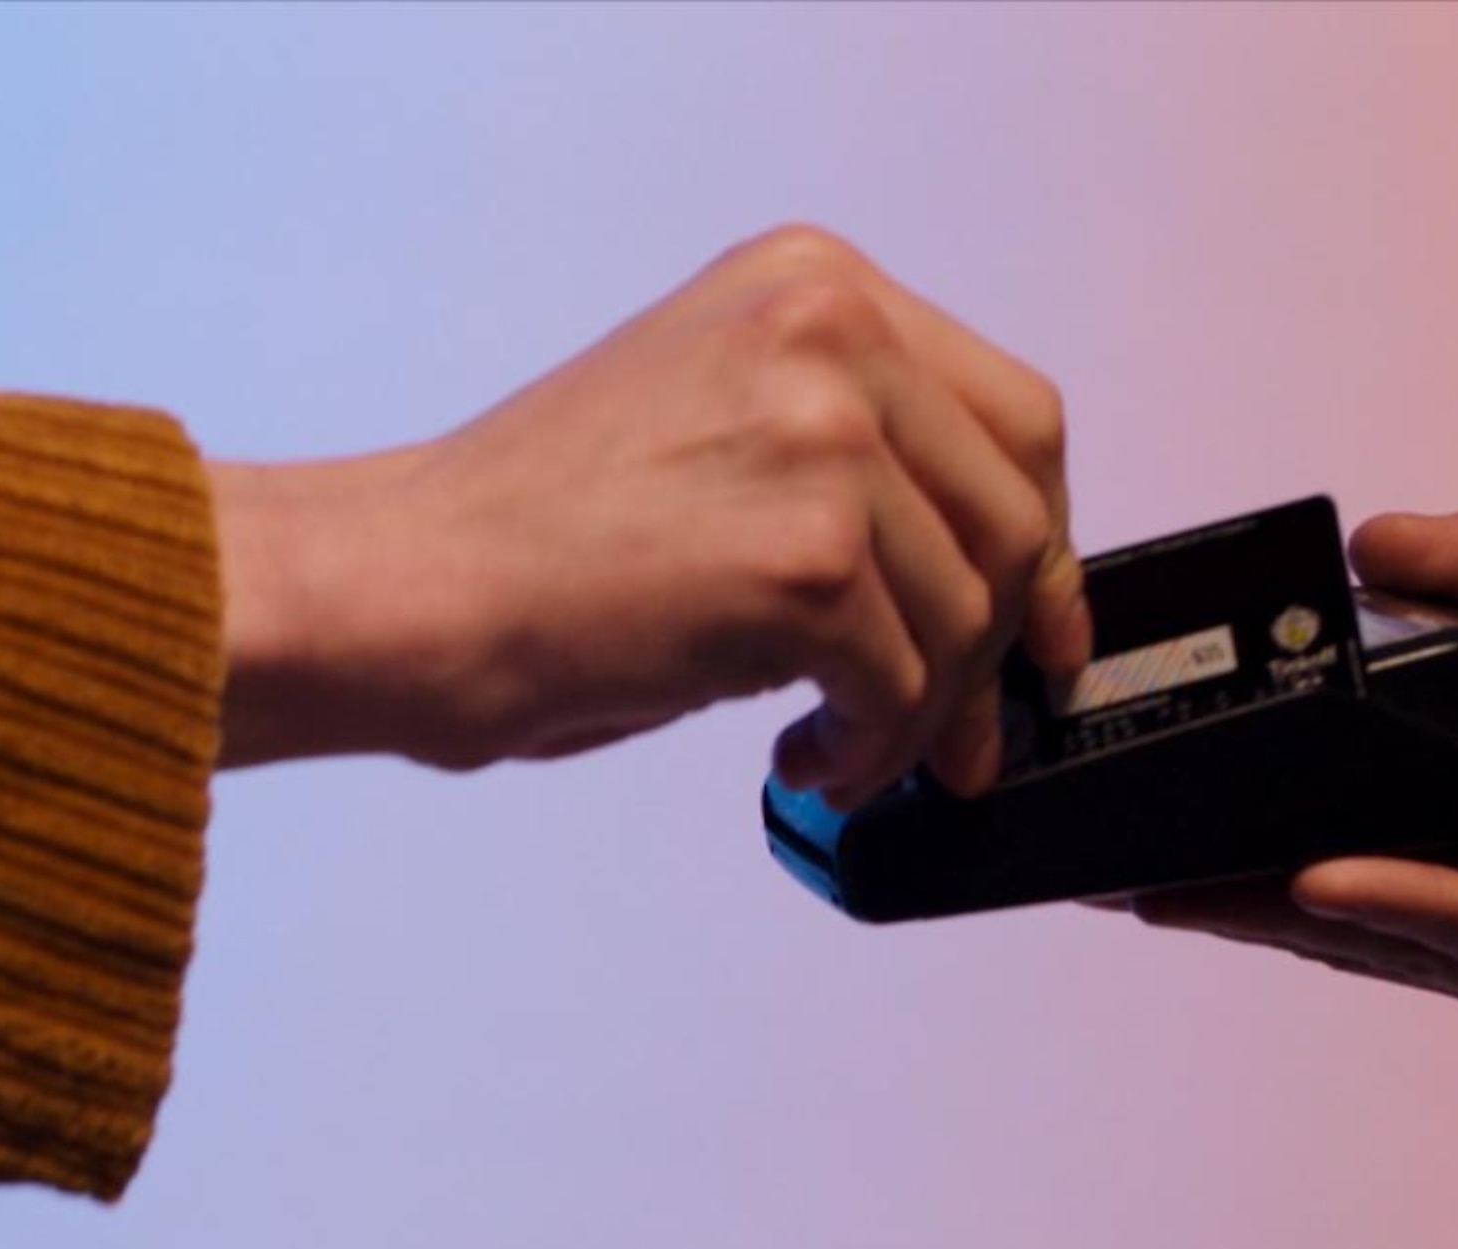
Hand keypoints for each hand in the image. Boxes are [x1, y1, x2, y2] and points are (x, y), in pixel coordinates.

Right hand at [210, 225, 1088, 805]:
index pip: (1013, 414)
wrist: (412, 583)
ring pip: (967, 615)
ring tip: (842, 745)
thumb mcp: (718, 412)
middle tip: (969, 730)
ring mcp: (825, 440)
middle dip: (999, 644)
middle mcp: (833, 332)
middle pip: (1015, 515)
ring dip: (922, 713)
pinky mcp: (808, 559)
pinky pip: (903, 687)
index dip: (1044, 535)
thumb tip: (996, 580)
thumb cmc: (539, 527)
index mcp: (815, 280)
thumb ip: (855, 447)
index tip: (1043, 620)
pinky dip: (871, 748)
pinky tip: (806, 758)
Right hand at [1120, 506, 1457, 1051]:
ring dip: (1288, 919)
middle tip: (1120, 885)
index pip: (1356, 879)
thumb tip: (1368, 547)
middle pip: (1352, 931)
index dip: (1251, 866)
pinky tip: (1327, 891)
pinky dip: (1415, 911)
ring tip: (1182, 888)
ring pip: (1409, 946)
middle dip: (1231, 908)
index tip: (1152, 845)